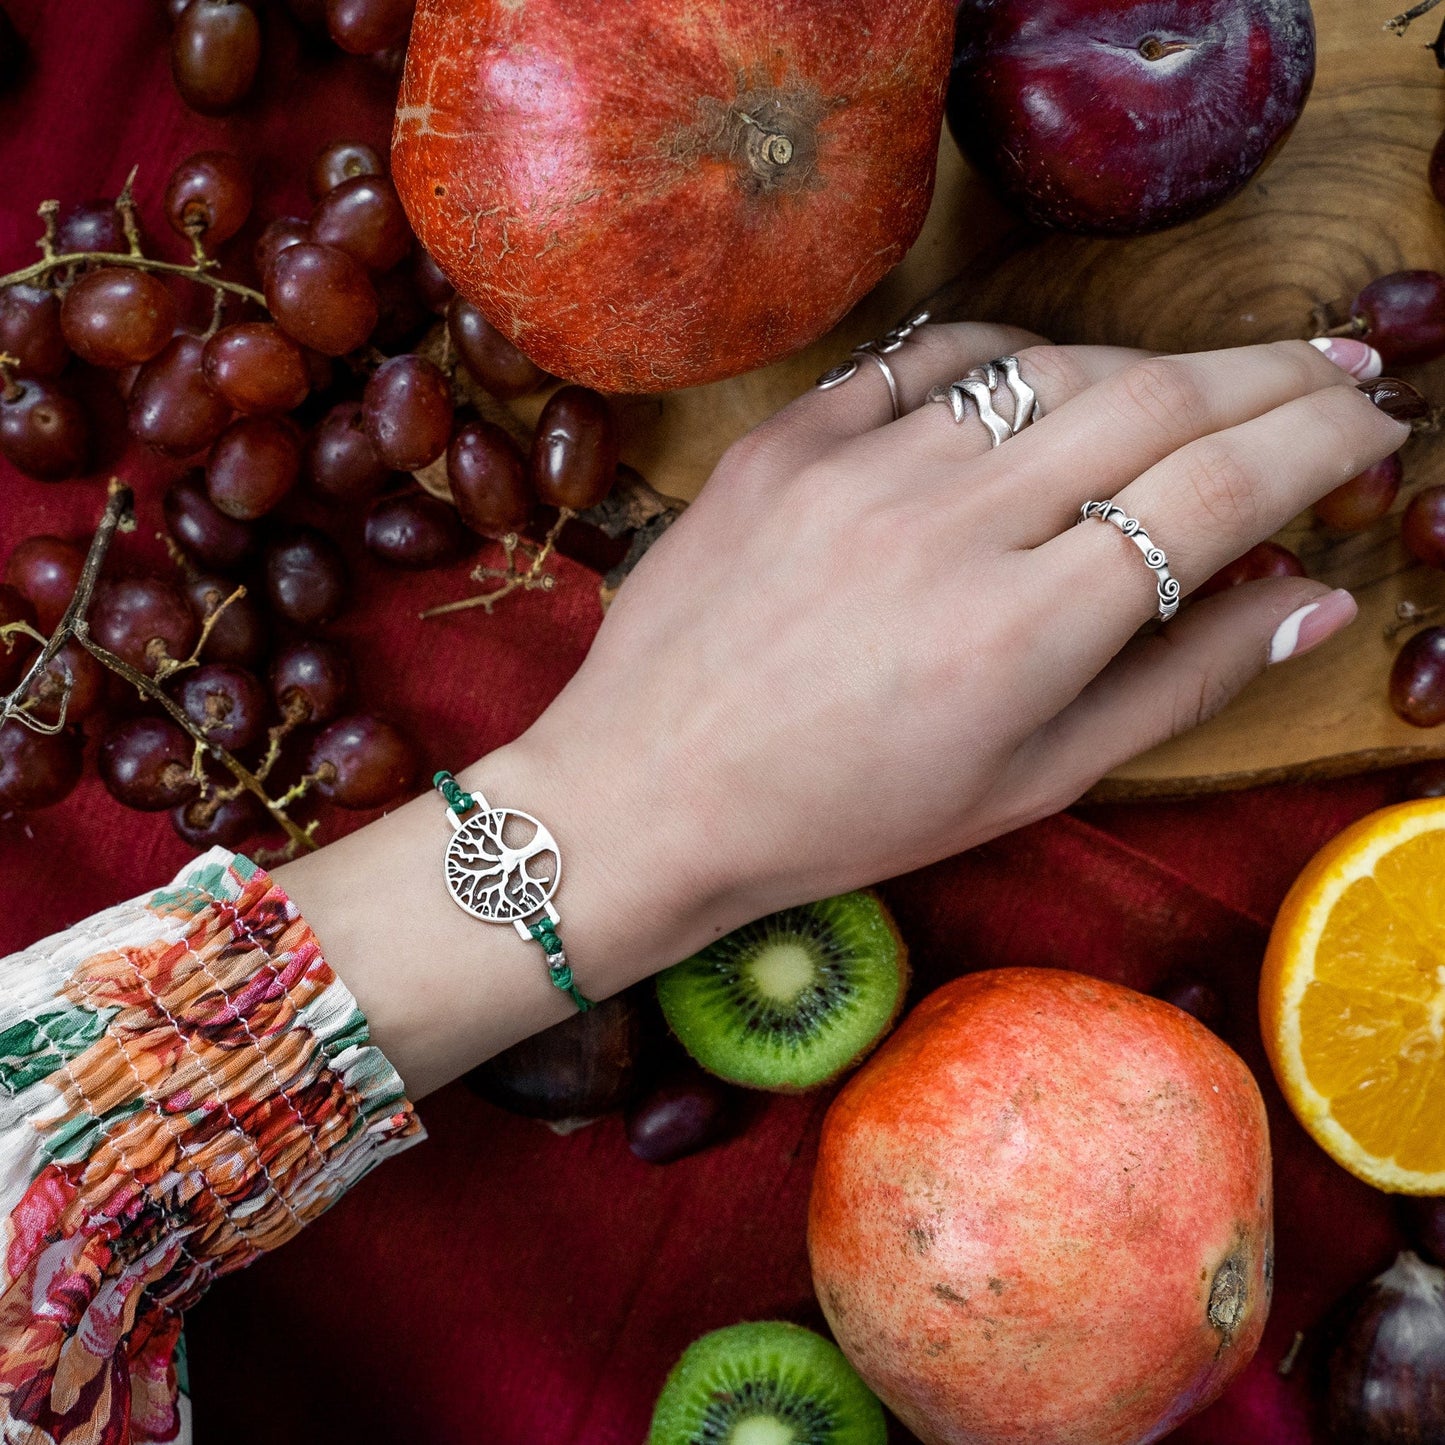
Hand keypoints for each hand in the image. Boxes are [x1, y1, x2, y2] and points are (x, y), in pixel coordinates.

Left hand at [509, 326, 1407, 959]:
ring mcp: (856, 469)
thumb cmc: (839, 821)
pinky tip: (1043, 383)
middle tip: (1337, 364)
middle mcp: (948, 526)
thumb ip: (1175, 686)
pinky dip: (1007, 360)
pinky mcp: (784, 441)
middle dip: (1275, 371)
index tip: (1371, 422)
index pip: (1221, 487)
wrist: (646, 795)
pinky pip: (925, 361)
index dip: (1322, 437)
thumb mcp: (1022, 786)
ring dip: (1151, 367)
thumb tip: (1310, 598)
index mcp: (1022, 633)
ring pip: (1051, 369)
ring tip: (1203, 391)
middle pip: (1157, 401)